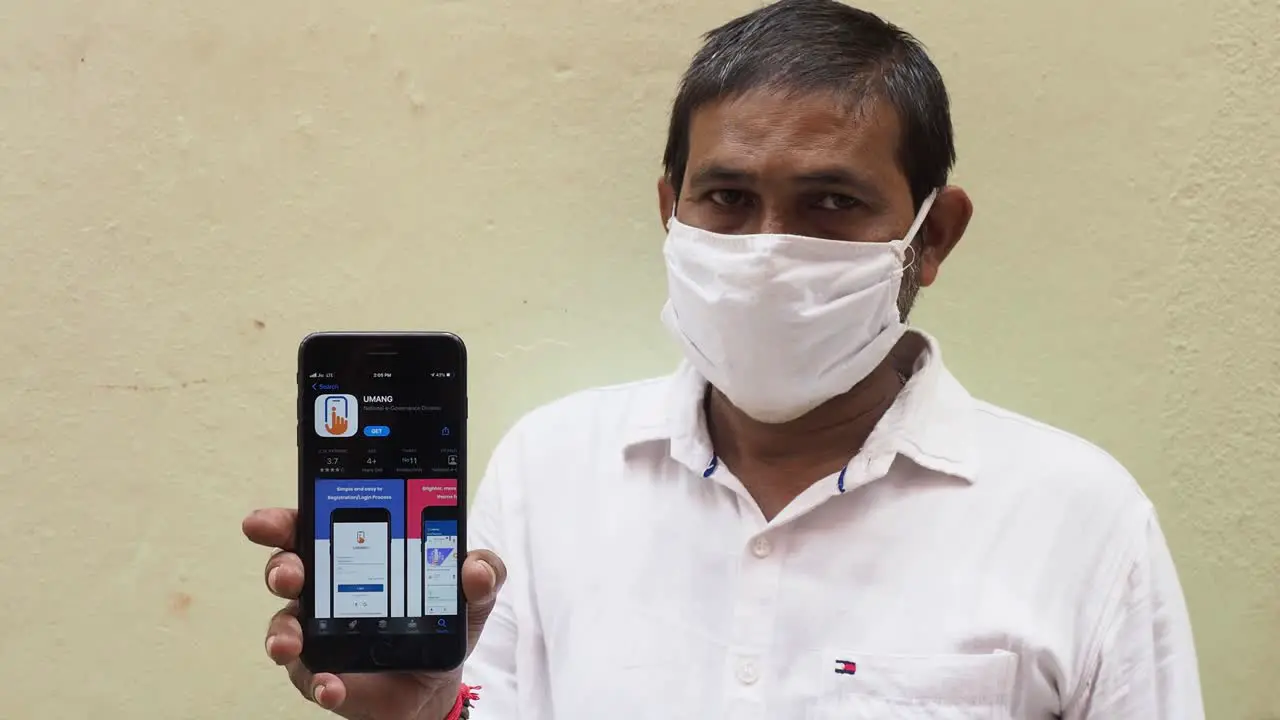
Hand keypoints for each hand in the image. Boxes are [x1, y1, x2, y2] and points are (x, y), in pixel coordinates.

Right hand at [243, 508, 505, 719]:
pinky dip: (318, 681)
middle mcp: (326, 587)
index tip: (267, 522)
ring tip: (293, 641)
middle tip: (290, 574)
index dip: (286, 519)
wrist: (437, 683)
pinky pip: (310, 677)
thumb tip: (476, 568)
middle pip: (288, 567)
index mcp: (355, 553)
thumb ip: (483, 573)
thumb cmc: (441, 621)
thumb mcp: (472, 594)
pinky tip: (330, 683)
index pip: (314, 525)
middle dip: (281, 566)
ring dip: (282, 630)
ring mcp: (317, 632)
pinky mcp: (321, 673)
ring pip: (286, 624)